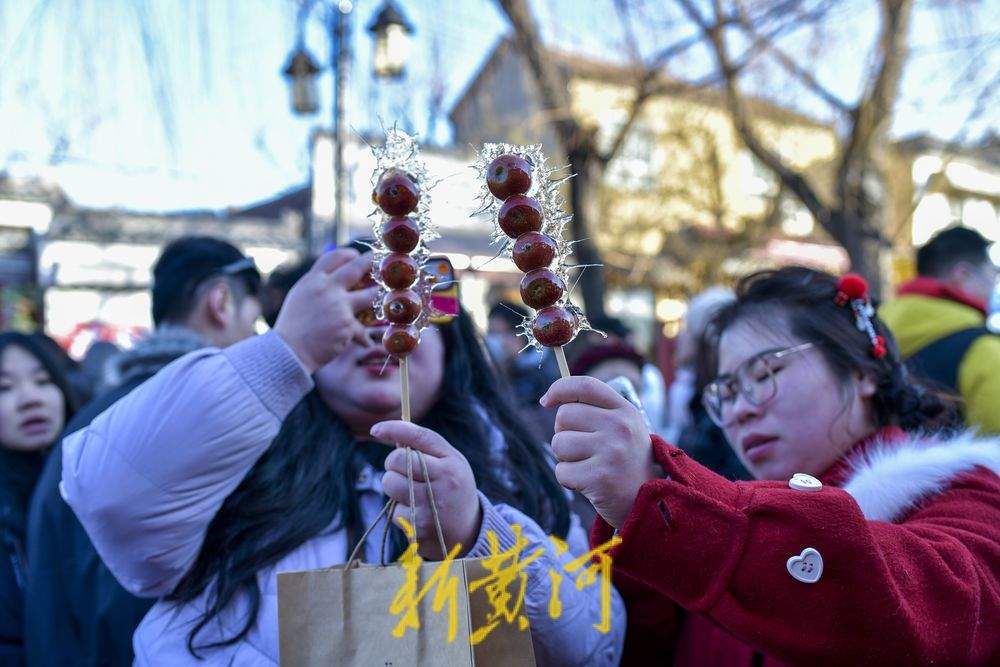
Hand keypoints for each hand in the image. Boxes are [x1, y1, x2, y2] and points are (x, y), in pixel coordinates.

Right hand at [274, 249, 377, 373]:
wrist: (288, 351)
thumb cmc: (292, 326)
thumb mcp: (300, 296)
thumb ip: (316, 285)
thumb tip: (333, 277)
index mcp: (313, 280)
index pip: (334, 257)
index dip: (349, 255)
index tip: (357, 257)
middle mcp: (327, 289)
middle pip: (356, 268)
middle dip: (372, 262)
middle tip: (383, 263)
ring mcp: (339, 306)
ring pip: (370, 295)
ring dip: (379, 295)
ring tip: (390, 297)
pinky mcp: (347, 325)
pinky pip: (363, 330)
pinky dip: (365, 338)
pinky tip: (368, 344)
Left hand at [372, 421, 481, 560]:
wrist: (469, 533)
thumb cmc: (454, 490)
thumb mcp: (451, 464)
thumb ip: (427, 449)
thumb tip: (394, 437)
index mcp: (452, 462)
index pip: (420, 437)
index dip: (394, 429)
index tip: (376, 429)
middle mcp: (444, 482)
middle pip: (397, 459)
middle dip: (392, 463)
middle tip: (403, 471)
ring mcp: (431, 506)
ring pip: (390, 483)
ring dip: (392, 486)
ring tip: (410, 492)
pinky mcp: (419, 527)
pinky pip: (394, 510)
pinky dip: (400, 510)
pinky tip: (417, 513)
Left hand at [541, 376, 658, 527]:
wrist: (651, 501)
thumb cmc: (627, 461)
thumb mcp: (623, 427)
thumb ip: (596, 409)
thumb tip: (552, 398)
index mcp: (625, 411)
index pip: (586, 386)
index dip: (560, 388)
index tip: (547, 401)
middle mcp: (619, 427)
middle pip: (564, 416)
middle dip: (564, 432)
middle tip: (583, 448)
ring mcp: (610, 452)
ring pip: (558, 443)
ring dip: (565, 458)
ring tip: (588, 466)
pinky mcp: (599, 478)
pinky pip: (561, 471)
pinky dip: (568, 479)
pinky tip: (589, 483)